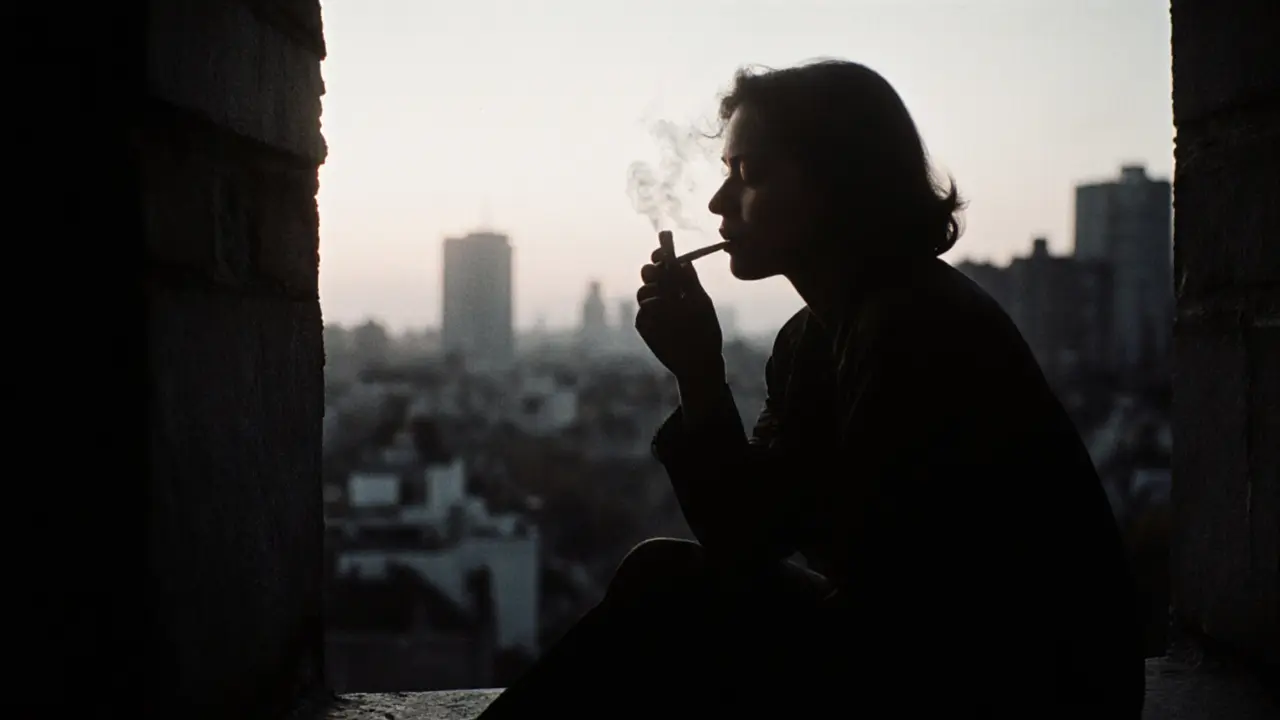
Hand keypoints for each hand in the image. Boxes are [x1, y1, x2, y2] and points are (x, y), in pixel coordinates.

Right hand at [635, 246, 724, 384]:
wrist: (700, 359)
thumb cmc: (706, 329)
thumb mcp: (701, 302)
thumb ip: (690, 282)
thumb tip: (683, 260)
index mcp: (677, 284)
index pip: (664, 264)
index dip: (660, 255)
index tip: (661, 253)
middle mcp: (662, 294)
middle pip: (648, 273)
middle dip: (651, 270)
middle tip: (658, 272)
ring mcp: (651, 310)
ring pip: (642, 291)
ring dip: (652, 291)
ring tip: (667, 301)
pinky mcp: (644, 325)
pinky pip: (641, 312)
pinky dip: (651, 311)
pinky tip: (663, 317)